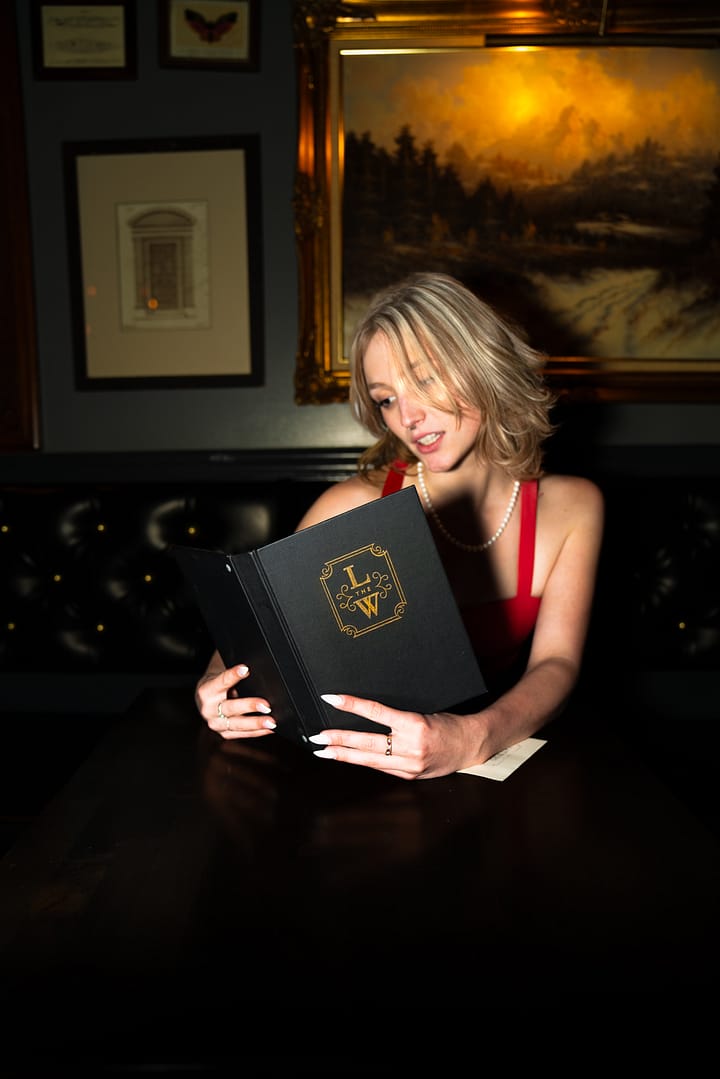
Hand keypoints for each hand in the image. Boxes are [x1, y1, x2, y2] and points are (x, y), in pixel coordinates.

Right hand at [195, 662, 276, 739]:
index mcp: (206, 691)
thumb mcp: (220, 674)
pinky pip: (242, 734)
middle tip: (266, 705)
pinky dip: (257, 732)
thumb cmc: (217, 684)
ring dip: (256, 724)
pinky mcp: (224, 733)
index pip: (221, 681)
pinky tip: (269, 729)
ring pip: (237, 724)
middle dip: (249, 706)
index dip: (233, 675)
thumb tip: (251, 671)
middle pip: (230, 707)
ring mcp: (216, 723)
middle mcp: (208, 709)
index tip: (246, 669)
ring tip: (271, 722)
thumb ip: (234, 675)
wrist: (205, 700)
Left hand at [309, 693, 481, 779]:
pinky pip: (380, 767)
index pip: (375, 712)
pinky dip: (363, 762)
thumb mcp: (424, 712)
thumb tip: (367, 714)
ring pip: (369, 759)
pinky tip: (347, 758)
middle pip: (366, 742)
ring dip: (344, 754)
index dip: (351, 705)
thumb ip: (397, 718)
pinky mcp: (409, 774)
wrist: (470, 745)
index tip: (332, 699)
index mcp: (415, 724)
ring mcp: (409, 764)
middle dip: (338, 739)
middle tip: (317, 737)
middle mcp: (411, 746)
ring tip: (323, 750)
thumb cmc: (448, 723)